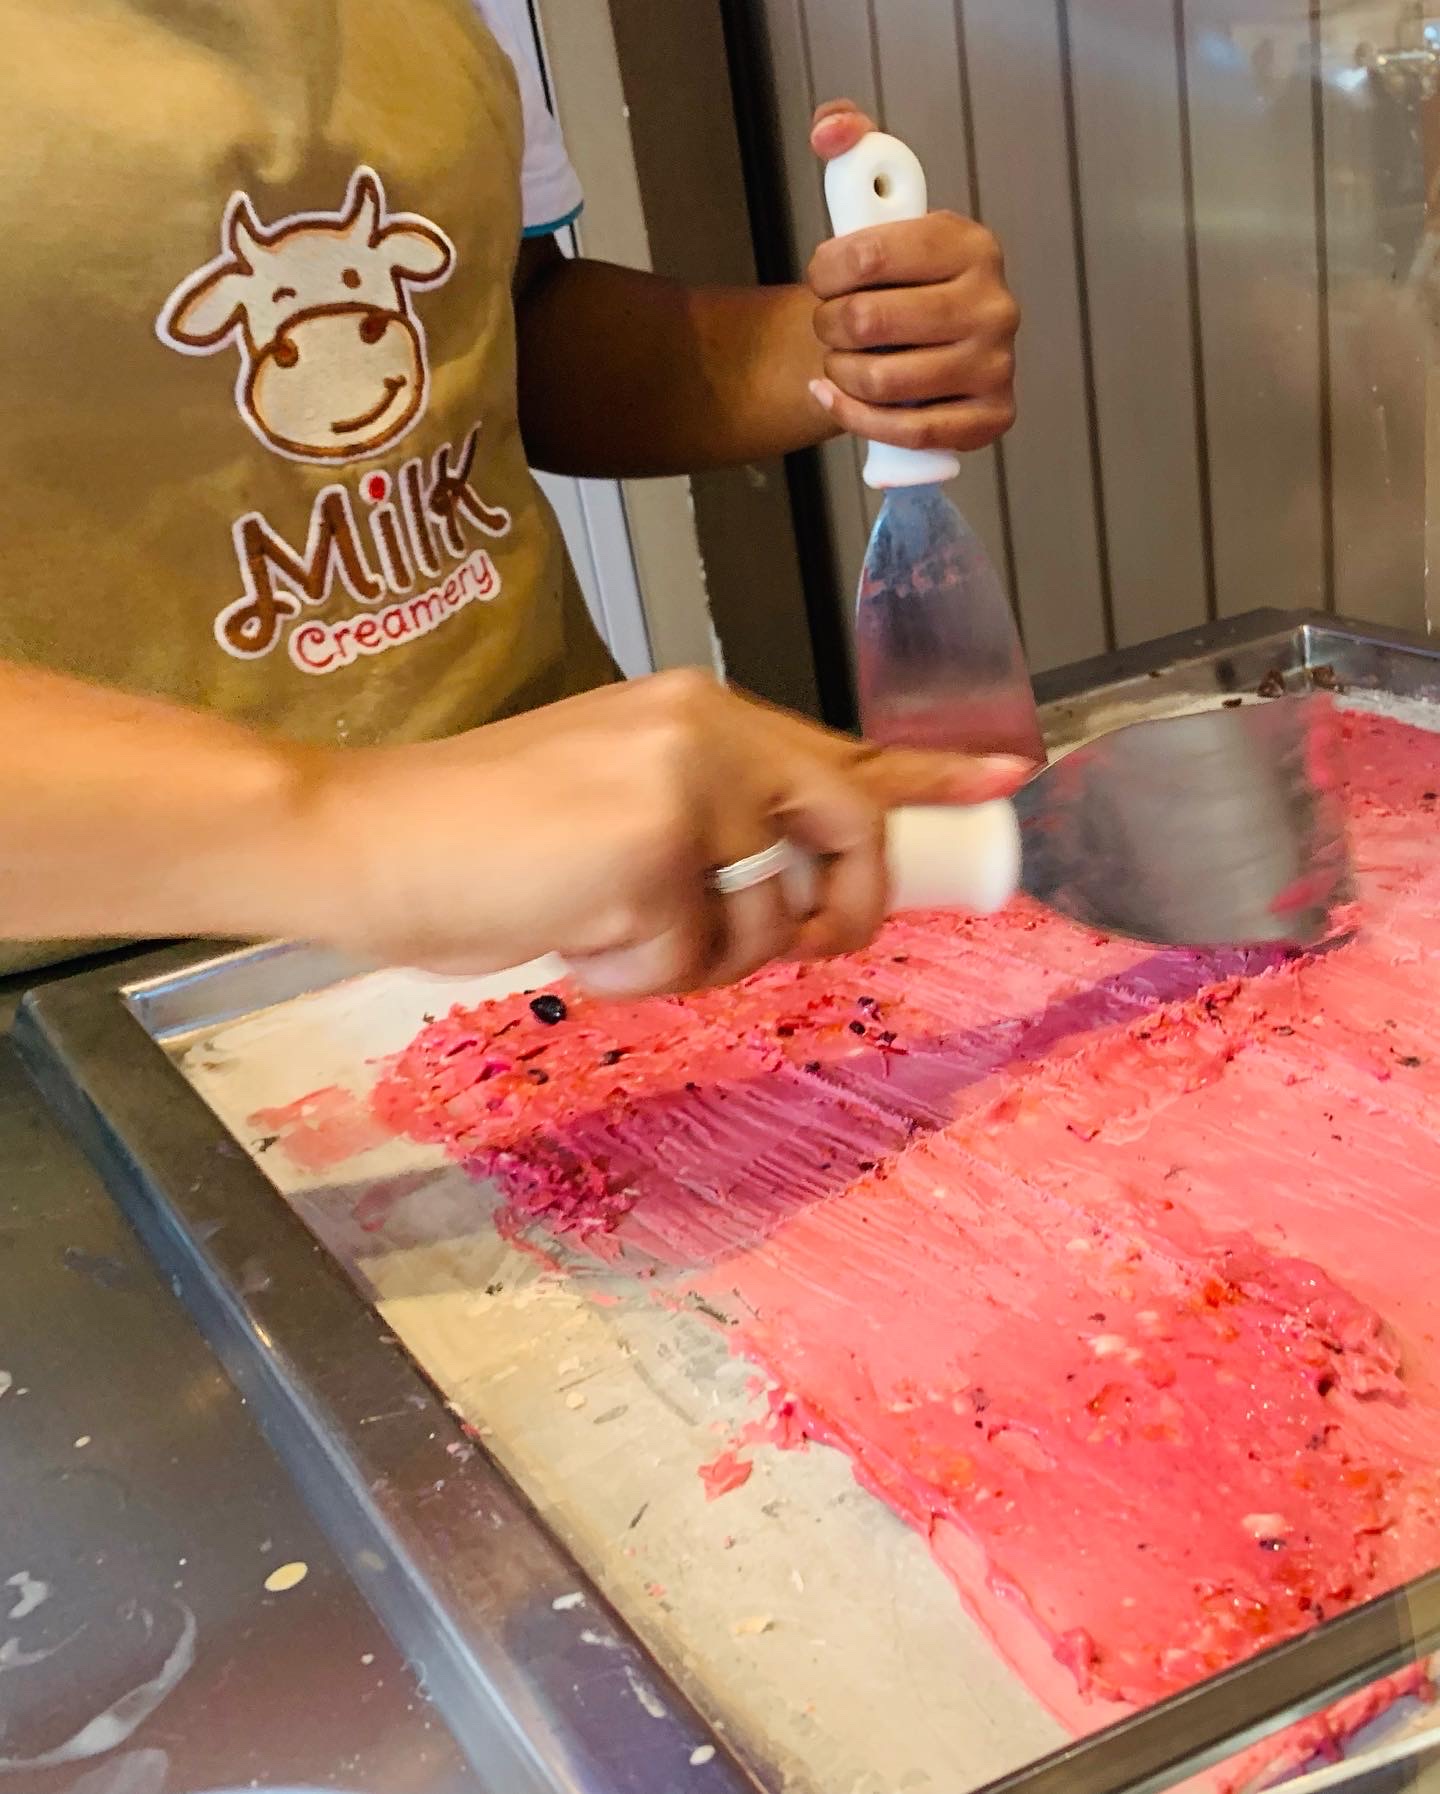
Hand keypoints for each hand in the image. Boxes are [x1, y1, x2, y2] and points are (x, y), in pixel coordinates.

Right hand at [306, 671, 1029, 997]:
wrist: (363, 838)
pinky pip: (693, 958)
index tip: (1008, 778)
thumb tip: (799, 891)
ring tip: (602, 924)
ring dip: (693, 957)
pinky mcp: (658, 846)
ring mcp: (687, 782)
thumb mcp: (612, 811)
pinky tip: (568, 936)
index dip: (929, 774)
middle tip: (798, 944)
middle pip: (846, 831)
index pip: (839, 747)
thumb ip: (710, 827)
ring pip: (766, 920)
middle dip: (838, 911)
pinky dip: (633, 976)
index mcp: (698, 713)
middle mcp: (707, 729)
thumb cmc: (476, 837)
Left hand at [806, 100, 1018, 453]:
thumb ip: (851, 148)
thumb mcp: (878, 208)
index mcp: (970, 243)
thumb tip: (830, 128)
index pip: (869, 255)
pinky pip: (907, 432)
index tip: (821, 278)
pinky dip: (857, 418)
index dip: (825, 272)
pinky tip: (837, 399)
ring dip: (840, 374)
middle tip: (829, 326)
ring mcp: (996, 364)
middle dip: (828, 327)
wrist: (921, 345)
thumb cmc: (896, 281)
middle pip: (870, 322)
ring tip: (839, 361)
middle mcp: (995, 303)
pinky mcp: (990, 416)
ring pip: (884, 381)